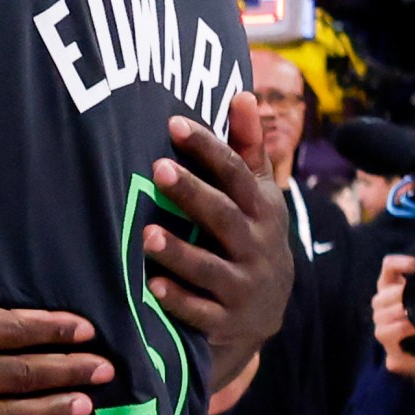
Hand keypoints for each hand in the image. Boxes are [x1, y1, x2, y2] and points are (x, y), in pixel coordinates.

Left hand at [145, 103, 295, 402]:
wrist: (266, 312)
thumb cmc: (252, 236)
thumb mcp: (258, 195)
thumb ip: (248, 148)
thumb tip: (241, 93)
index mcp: (262, 209)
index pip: (236, 174)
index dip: (208, 148)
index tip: (173, 123)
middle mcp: (256, 246)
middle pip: (223, 216)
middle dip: (192, 194)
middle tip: (157, 169)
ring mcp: (242, 287)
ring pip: (210, 268)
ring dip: (179, 252)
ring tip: (147, 235)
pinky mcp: (226, 321)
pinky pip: (201, 312)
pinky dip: (179, 301)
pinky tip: (153, 287)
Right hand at [372, 256, 414, 383]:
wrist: (411, 353)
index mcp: (389, 285)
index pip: (389, 264)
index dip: (404, 262)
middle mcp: (380, 300)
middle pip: (389, 290)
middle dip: (407, 293)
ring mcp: (378, 318)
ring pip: (391, 309)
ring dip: (409, 312)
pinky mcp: (382, 335)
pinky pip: (396, 328)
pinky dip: (409, 328)